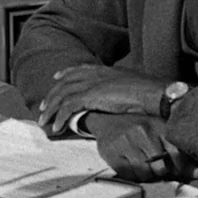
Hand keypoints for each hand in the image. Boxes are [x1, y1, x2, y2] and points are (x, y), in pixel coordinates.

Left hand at [37, 65, 161, 134]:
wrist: (154, 94)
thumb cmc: (149, 93)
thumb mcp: (131, 86)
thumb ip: (119, 89)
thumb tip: (116, 99)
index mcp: (105, 70)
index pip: (79, 69)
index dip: (65, 73)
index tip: (56, 78)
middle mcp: (95, 74)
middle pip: (65, 83)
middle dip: (52, 96)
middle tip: (43, 108)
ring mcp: (92, 84)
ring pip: (62, 95)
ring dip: (51, 109)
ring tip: (45, 122)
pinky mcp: (92, 95)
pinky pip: (68, 107)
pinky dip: (60, 118)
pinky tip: (57, 128)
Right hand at [86, 113, 197, 182]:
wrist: (107, 118)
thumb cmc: (139, 128)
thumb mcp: (160, 132)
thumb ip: (180, 152)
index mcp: (159, 125)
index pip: (177, 152)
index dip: (182, 167)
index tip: (183, 172)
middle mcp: (143, 131)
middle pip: (161, 168)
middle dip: (162, 171)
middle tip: (158, 165)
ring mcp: (127, 141)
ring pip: (145, 173)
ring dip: (146, 173)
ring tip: (143, 162)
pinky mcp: (113, 152)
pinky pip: (129, 174)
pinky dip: (132, 174)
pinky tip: (130, 163)